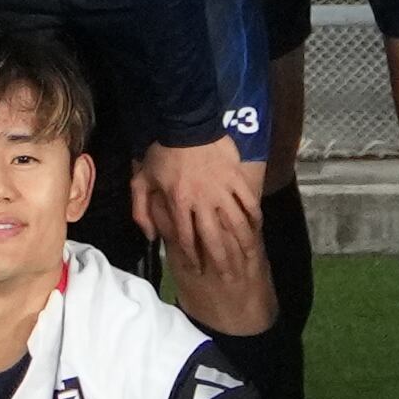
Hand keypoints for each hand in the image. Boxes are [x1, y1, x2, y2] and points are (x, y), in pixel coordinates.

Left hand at [133, 140, 260, 285]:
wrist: (185, 122)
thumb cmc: (161, 152)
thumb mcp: (141, 181)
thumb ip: (141, 211)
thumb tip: (149, 237)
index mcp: (179, 203)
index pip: (187, 237)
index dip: (194, 256)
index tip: (199, 269)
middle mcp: (202, 201)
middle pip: (214, 237)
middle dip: (222, 260)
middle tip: (229, 276)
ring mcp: (222, 189)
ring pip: (236, 222)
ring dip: (243, 243)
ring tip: (249, 258)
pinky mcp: (236, 177)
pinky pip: (248, 200)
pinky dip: (254, 215)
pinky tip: (257, 227)